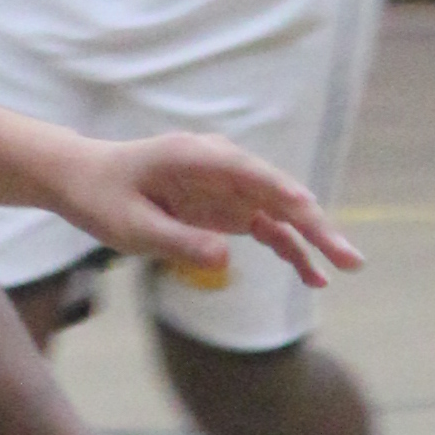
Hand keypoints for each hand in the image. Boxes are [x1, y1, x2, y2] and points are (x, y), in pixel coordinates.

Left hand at [59, 130, 358, 294]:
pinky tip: (315, 277)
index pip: (254, 175)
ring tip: (346, 269)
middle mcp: (223, 166)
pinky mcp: (228, 207)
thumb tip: (226, 256)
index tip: (313, 218)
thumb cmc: (102, 197)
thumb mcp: (132, 226)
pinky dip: (291, 250)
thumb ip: (178, 240)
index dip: (287, 197)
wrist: (84, 180)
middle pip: (280, 195)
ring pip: (282, 213)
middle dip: (317, 226)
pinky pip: (269, 229)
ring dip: (314, 240)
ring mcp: (230, 187)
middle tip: (350, 258)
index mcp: (198, 157)